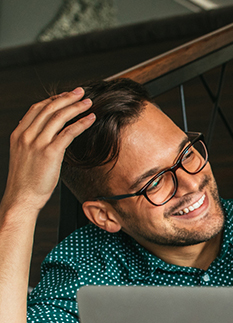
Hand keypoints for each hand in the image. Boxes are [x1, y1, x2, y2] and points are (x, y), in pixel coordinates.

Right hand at [3, 88, 95, 214]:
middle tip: (81, 92)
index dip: (52, 100)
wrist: (22, 197)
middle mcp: (26, 135)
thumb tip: (45, 136)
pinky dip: (81, 123)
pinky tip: (90, 119)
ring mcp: (37, 143)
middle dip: (66, 98)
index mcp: (19, 134)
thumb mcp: (24, 157)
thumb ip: (32, 143)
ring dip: (76, 107)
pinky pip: (68, 132)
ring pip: (58, 117)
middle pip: (48, 109)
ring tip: (89, 103)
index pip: (36, 109)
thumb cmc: (26, 181)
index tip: (65, 96)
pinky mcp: (50, 152)